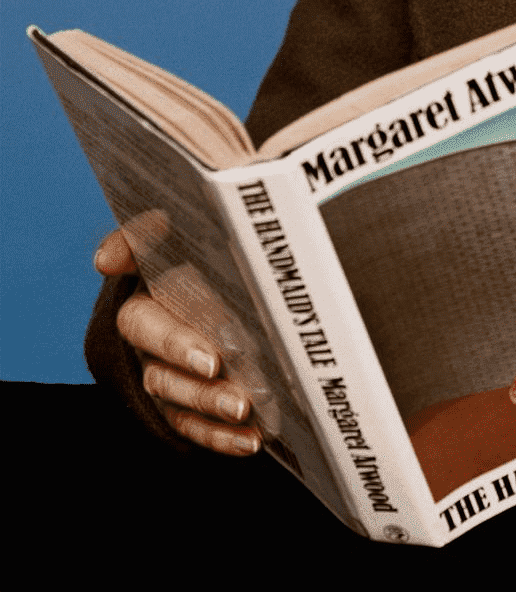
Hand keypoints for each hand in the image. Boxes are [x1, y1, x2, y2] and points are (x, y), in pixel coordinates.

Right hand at [95, 227, 260, 456]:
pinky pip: (193, 428)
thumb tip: (105, 259)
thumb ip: (140, 236)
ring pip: (180, 402)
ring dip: (213, 411)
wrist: (203, 277)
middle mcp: (144, 350)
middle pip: (164, 374)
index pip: (145, 326)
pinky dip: (221, 438)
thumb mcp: (165, 234)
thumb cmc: (183, 251)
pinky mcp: (179, 406)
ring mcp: (161, 380)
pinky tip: (251, 441)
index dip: (176, 344)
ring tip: (248, 415)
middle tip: (241, 398)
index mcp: (139, 307)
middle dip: (202, 388)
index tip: (213, 359)